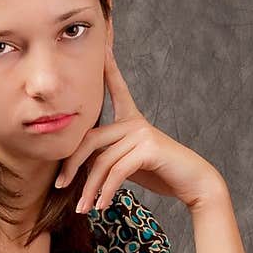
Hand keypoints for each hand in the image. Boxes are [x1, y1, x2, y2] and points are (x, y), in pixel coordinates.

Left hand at [55, 37, 224, 210]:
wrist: (192, 183)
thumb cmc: (160, 172)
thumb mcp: (127, 163)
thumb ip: (107, 156)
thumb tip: (79, 166)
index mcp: (131, 119)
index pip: (115, 87)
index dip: (108, 66)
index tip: (102, 44)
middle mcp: (135, 121)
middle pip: (90, 139)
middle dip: (71, 165)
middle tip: (60, 187)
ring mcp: (142, 132)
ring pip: (102, 161)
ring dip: (89, 188)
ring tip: (83, 208)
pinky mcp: (148, 148)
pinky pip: (117, 171)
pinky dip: (106, 191)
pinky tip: (101, 204)